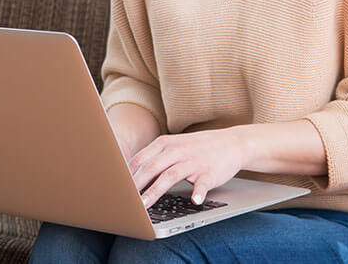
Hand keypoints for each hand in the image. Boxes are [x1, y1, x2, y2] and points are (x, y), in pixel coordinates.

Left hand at [130, 127, 244, 209]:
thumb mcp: (174, 146)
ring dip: (155, 191)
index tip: (115, 188)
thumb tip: (131, 174)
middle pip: (151, 167)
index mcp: (166, 143)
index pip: (141, 159)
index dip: (127, 175)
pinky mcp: (210, 172)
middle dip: (136, 185)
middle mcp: (177, 150)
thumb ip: (155, 157)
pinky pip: (202, 183)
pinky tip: (194, 201)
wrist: (232, 143)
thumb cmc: (198, 148)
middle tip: (124, 200)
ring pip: (170, 175)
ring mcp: (194, 161)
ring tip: (144, 205)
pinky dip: (198, 192)